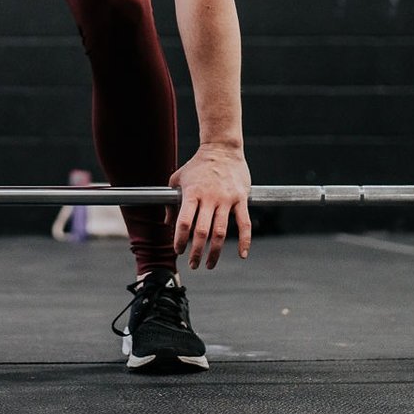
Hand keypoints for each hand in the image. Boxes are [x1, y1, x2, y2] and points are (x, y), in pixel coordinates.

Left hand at [168, 144, 251, 269]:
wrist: (222, 148)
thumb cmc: (197, 164)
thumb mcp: (177, 178)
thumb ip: (171, 201)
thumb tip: (168, 223)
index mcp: (192, 194)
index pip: (183, 222)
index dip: (179, 240)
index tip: (178, 251)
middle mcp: (209, 198)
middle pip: (202, 232)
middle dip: (196, 252)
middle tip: (193, 265)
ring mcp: (226, 199)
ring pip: (220, 232)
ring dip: (215, 252)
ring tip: (209, 264)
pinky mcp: (240, 199)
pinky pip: (244, 224)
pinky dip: (245, 241)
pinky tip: (242, 255)